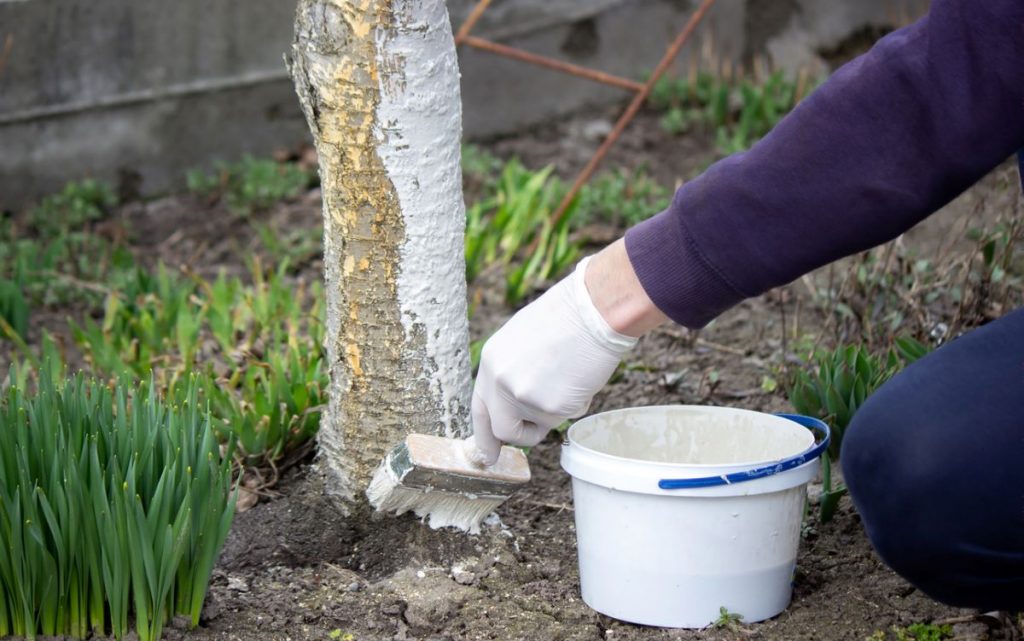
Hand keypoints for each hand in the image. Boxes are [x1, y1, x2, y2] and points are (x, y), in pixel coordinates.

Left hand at [470, 255, 638, 464]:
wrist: (593, 310)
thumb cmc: (567, 318)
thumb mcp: (523, 341)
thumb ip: (513, 372)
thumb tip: (516, 404)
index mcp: (491, 362)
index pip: (481, 408)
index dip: (485, 433)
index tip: (487, 455)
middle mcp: (500, 382)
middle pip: (503, 429)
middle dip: (521, 435)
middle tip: (533, 436)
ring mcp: (523, 396)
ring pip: (540, 424)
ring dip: (555, 411)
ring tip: (568, 377)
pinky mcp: (549, 406)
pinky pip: (563, 417)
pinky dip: (575, 403)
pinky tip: (580, 377)